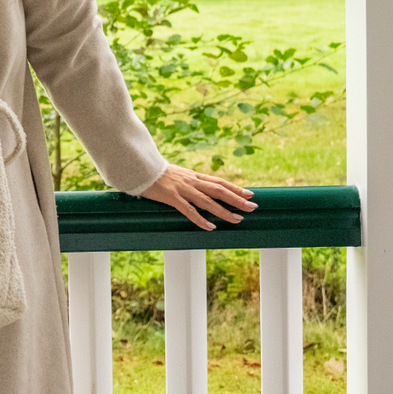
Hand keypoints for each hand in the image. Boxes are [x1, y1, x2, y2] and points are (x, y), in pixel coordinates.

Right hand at [140, 164, 256, 230]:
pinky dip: (201, 219)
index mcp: (194, 176)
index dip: (235, 188)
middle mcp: (192, 181)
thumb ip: (188, 181)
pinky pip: (189, 210)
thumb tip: (198, 189)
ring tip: (237, 219)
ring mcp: (182, 189)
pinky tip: (210, 227)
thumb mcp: (177, 175)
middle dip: (237, 199)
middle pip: (219, 190)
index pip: (219, 182)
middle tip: (252, 207)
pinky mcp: (172, 197)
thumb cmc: (156, 173)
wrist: (139, 167)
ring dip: (224, 211)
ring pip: (208, 201)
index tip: (249, 194)